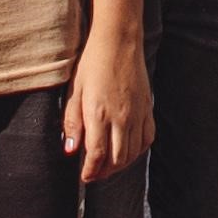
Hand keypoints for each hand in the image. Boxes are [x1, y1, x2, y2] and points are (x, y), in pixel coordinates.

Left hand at [65, 28, 153, 186]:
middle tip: (93, 173)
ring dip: (119, 165)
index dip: (90, 171)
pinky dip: (137, 151)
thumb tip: (70, 150)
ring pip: (132, 153)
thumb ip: (72, 122)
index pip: (97, 155)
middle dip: (104, 172)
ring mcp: (137, 114)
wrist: (119, 41)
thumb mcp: (75, 91)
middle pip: (116, 160)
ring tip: (107, 165)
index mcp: (99, 114)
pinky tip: (127, 150)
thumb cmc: (92, 63)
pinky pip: (147, 139)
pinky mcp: (147, 108)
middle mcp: (121, 118)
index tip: (84, 177)